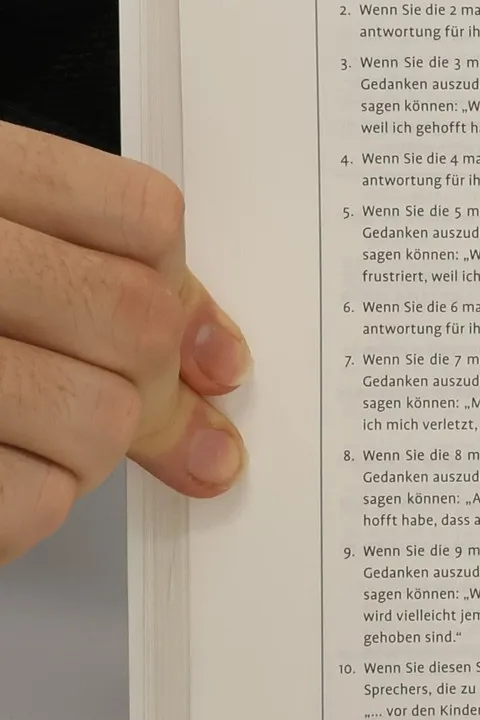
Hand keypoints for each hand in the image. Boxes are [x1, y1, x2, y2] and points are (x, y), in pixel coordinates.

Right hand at [0, 121, 249, 564]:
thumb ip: (83, 269)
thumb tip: (220, 362)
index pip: (142, 215)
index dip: (189, 289)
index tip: (215, 353)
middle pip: (138, 322)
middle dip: (152, 385)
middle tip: (123, 410)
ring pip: (102, 419)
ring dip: (85, 448)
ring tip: (20, 431)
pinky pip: (34, 502)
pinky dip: (25, 504)